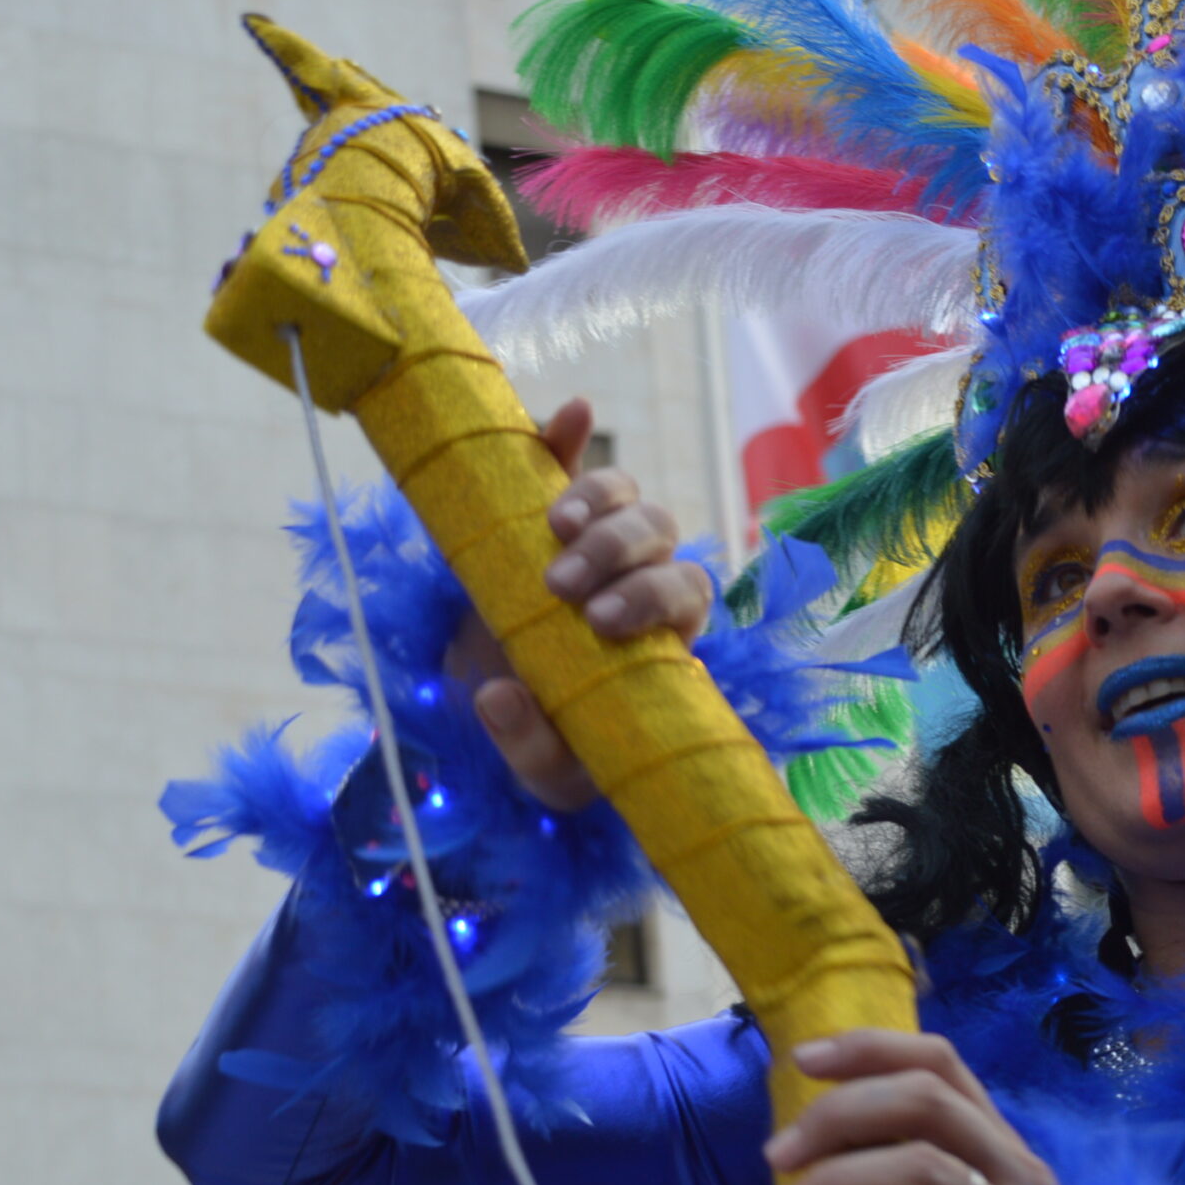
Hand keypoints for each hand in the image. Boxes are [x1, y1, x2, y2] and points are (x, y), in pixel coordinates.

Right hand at [443, 398, 713, 811]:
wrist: (511, 714)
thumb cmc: (554, 746)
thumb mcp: (546, 770)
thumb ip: (530, 744)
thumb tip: (498, 696)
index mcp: (663, 633)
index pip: (686, 592)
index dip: (652, 596)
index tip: (601, 622)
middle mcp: (641, 578)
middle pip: (661, 534)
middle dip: (618, 551)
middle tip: (560, 586)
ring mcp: (598, 542)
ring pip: (627, 497)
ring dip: (596, 500)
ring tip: (552, 526)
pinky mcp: (547, 516)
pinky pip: (568, 463)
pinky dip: (567, 437)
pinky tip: (569, 414)